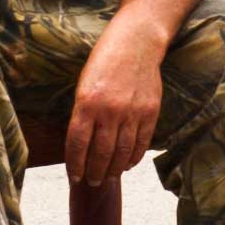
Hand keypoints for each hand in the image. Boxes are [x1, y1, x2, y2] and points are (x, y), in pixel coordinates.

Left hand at [64, 14, 165, 185]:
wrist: (137, 41)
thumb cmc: (105, 60)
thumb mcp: (85, 84)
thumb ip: (83, 114)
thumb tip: (82, 145)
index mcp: (87, 102)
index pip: (78, 144)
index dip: (75, 165)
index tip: (74, 176)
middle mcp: (109, 110)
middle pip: (100, 154)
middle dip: (94, 173)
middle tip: (91, 183)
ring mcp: (132, 112)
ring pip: (121, 153)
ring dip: (113, 170)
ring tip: (108, 177)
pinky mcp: (150, 112)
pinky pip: (141, 143)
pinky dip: (133, 157)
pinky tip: (127, 164)